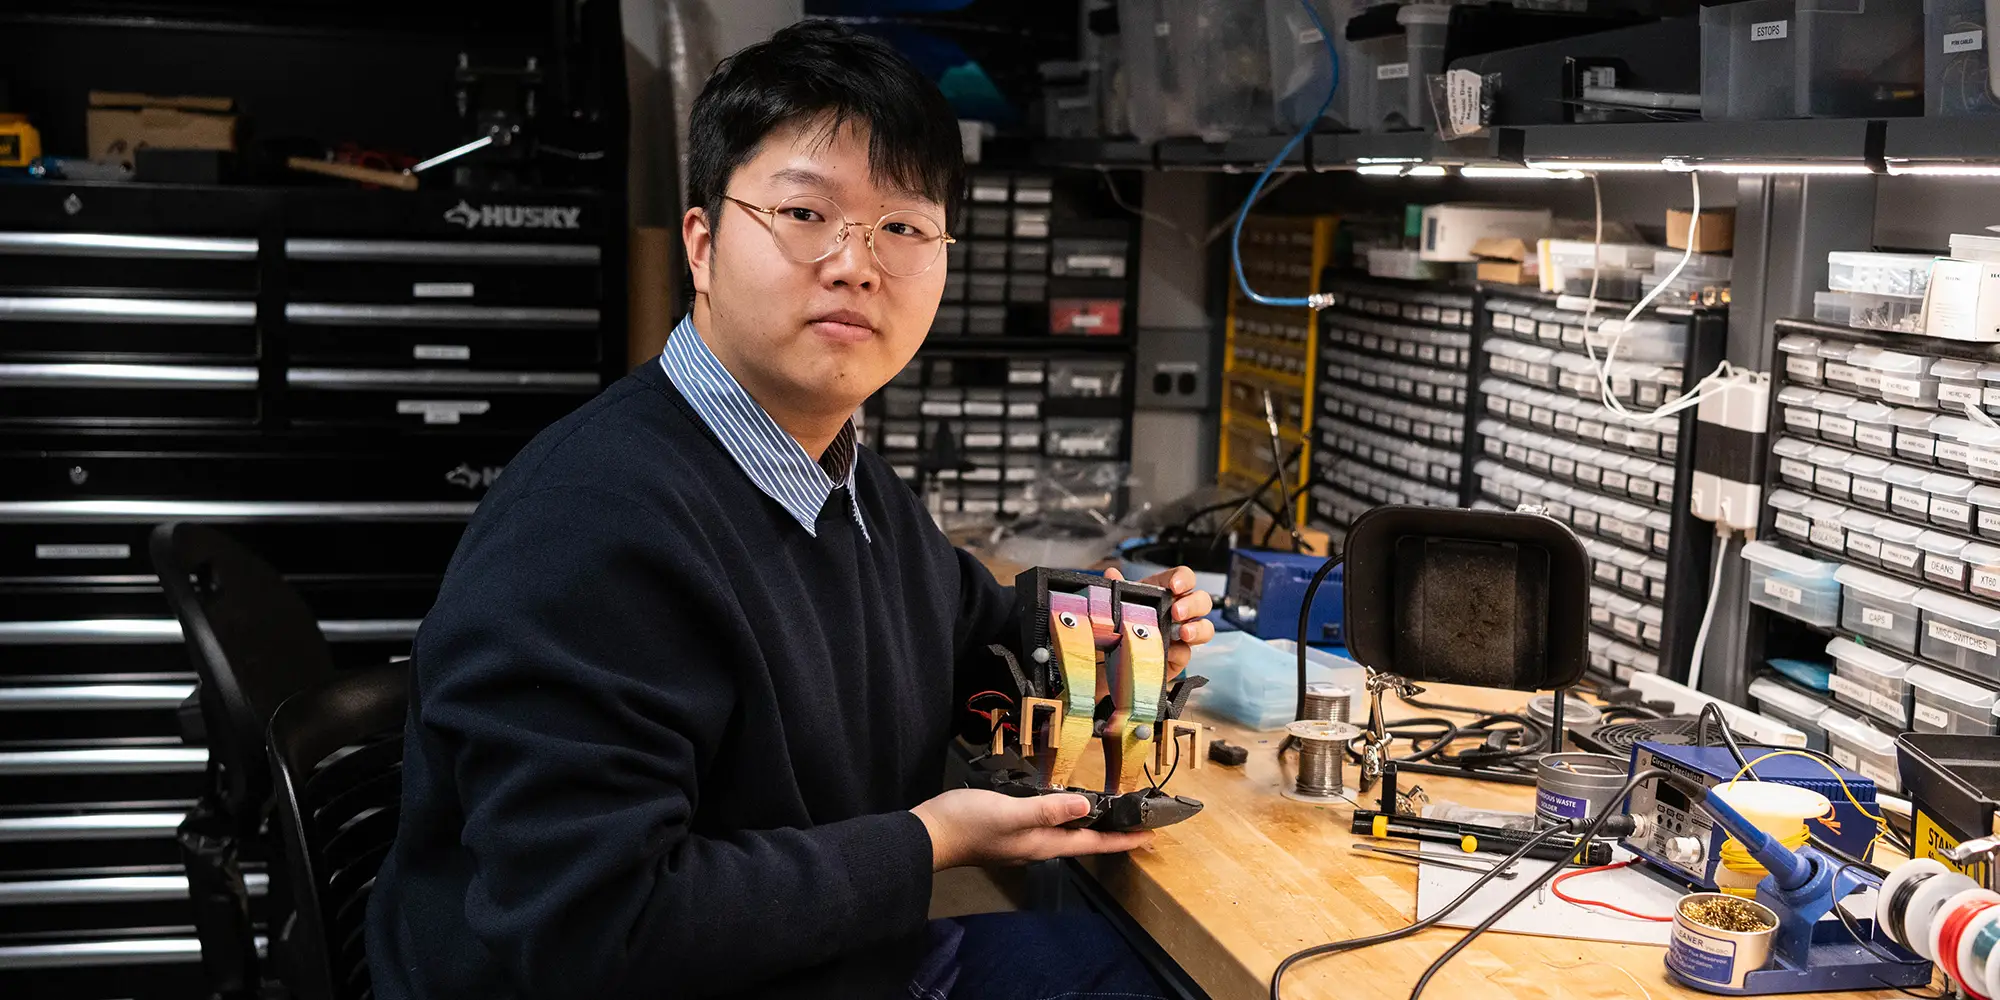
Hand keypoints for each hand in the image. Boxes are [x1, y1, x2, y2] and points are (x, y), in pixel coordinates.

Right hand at [911, 789, 1152, 870]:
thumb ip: (1046, 809)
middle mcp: (1037, 846)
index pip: (1092, 843)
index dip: (1121, 840)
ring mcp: (1022, 841)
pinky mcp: (1008, 831)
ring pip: (1065, 834)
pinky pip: (1047, 825)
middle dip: (1111, 833)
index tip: (1150, 836)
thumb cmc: (968, 823)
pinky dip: (1064, 817)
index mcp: (1042, 844)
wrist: (928, 835)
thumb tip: (1085, 805)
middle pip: (1083, 841)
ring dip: (1089, 825)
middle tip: (1137, 823)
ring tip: (1109, 813)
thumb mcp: (1010, 812)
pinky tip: (1062, 806)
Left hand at [1102, 565, 1214, 679]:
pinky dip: (1178, 652)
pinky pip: (1187, 653)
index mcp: (1165, 593)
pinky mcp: (1178, 657)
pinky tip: (1167, 652)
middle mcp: (1179, 612)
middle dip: (1192, 605)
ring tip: (1184, 633)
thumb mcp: (1118, 605)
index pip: (1183, 578)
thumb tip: (1112, 573)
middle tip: (1176, 612)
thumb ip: (1117, 589)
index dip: (1183, 579)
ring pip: (1205, 628)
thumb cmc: (1123, 625)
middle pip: (1202, 601)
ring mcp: (1182, 635)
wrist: (1114, 658)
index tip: (1175, 586)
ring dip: (1198, 629)